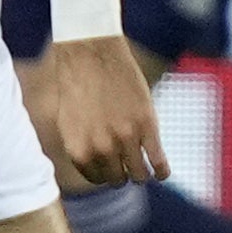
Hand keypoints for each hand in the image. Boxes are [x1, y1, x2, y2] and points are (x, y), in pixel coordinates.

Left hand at [43, 36, 162, 187]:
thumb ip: (82, 148)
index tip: (111, 166)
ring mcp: (126, 138)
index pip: (96, 178)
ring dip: (141, 173)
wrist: (90, 53)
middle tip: (127, 164)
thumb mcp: (69, 122)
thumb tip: (95, 169)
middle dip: (122, 173)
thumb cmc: (78, 84)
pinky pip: (159, 162)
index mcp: (78, 150)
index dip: (104, 173)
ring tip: (144, 168)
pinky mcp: (147, 125)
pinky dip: (162, 171)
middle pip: (118, 179)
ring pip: (139, 175)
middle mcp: (101, 148)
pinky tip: (162, 170)